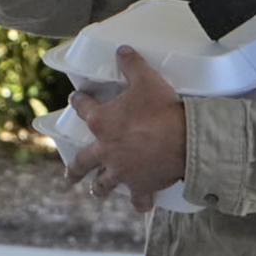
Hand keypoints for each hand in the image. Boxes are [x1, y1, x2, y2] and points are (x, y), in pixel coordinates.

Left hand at [65, 46, 186, 211]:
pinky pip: (139, 199)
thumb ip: (132, 64)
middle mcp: (105, 150)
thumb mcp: (146, 79)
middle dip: (74, 169)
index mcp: (102, 122)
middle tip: (70, 174)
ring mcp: (121, 171)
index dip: (79, 102)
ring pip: (104, 184)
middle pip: (83, 162)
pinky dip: (140, 202)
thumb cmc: (162, 109)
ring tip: (96, 190)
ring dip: (100, 187)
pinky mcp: (140, 186)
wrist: (185, 140)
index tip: (76, 100)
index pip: (83, 109)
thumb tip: (122, 49)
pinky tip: (141, 205)